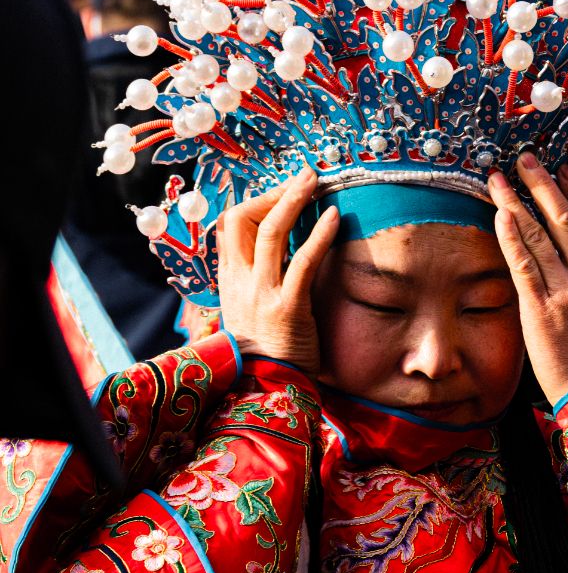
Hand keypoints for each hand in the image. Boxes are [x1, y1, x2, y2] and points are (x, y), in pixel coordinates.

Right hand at [216, 169, 339, 376]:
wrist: (264, 394)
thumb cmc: (267, 355)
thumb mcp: (250, 314)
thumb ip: (257, 284)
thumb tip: (278, 256)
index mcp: (229, 282)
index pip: (228, 227)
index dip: (253, 203)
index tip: (279, 194)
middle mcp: (239, 283)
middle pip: (241, 220)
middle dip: (271, 194)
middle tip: (302, 179)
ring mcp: (261, 294)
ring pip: (269, 231)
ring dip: (293, 200)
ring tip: (314, 181)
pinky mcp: (287, 308)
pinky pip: (302, 262)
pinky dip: (318, 235)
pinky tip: (334, 218)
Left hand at [489, 154, 567, 407]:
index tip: (563, 170)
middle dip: (545, 184)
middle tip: (526, 159)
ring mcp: (567, 291)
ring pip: (543, 235)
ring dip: (518, 201)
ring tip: (499, 178)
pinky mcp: (542, 308)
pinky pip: (525, 265)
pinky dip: (512, 237)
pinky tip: (500, 215)